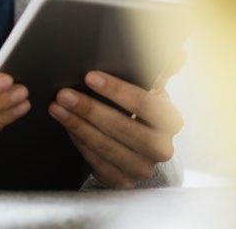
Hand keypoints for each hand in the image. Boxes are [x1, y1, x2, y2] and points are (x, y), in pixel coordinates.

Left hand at [48, 51, 186, 188]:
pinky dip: (80, 143)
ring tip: (57, 107)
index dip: (117, 91)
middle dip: (90, 109)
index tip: (90, 77)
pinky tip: (66, 126)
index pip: (146, 104)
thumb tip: (178, 53)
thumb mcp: (150, 88)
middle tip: (64, 94)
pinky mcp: (123, 182)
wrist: (136, 146)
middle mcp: (162, 148)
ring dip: (79, 125)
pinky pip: (98, 164)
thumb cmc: (139, 108)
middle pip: (124, 128)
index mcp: (171, 121)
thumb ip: (160, 67)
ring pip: (108, 147)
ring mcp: (143, 169)